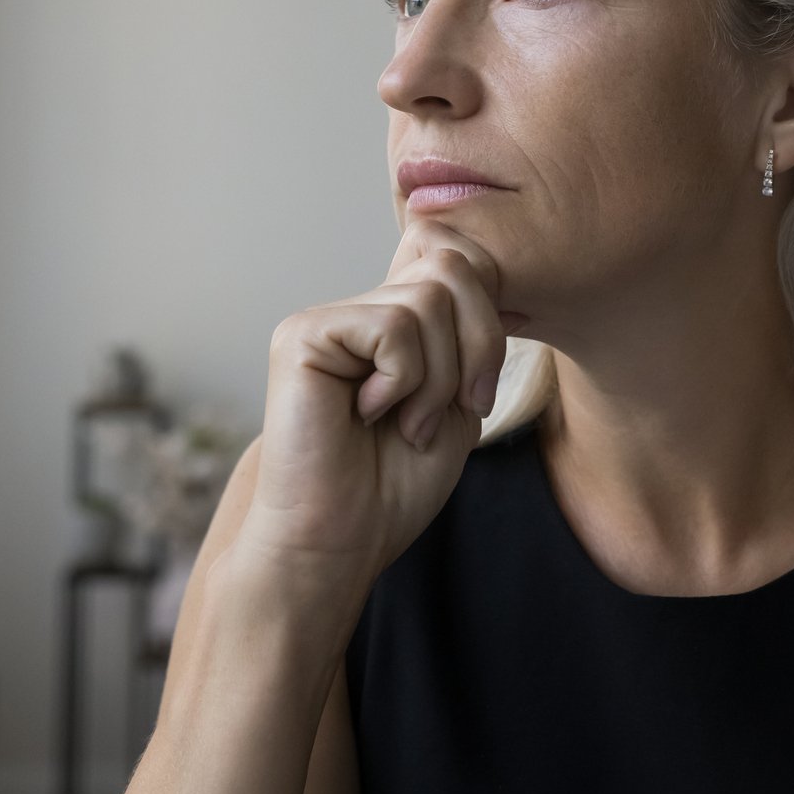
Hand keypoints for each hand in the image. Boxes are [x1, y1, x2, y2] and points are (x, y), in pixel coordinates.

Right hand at [232, 218, 511, 608]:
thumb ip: (470, 331)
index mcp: (396, 321)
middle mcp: (360, 308)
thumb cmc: (396, 484)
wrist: (342, 539)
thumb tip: (489, 267)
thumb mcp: (459, 398)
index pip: (458, 254)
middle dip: (479, 344)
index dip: (488, 309)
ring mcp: (330, 318)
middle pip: (453, 265)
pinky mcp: (304, 334)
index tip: (478, 385)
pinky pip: (393, 328)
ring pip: (430, 300)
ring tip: (408, 423)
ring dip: (440, 378)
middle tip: (458, 407)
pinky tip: (369, 415)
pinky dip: (404, 381)